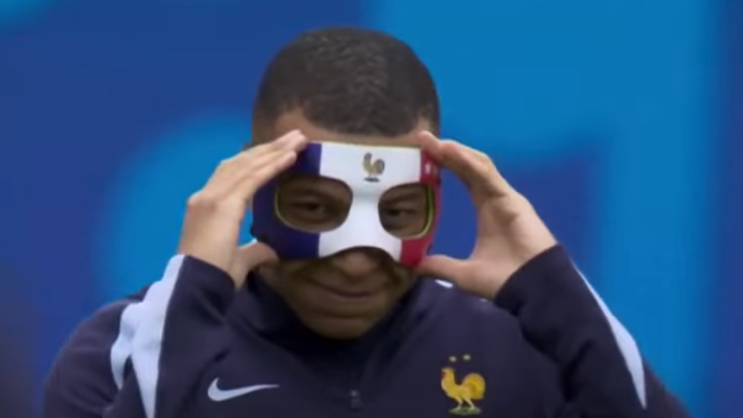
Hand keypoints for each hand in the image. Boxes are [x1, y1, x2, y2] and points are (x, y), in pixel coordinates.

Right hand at [177, 130, 307, 286]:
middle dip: (268, 148)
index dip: (255, 160)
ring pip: (248, 165)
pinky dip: (272, 165)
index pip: (232, 175)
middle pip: (241, 163)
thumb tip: (270, 252)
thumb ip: (253, 252)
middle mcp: (207, 197)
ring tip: (298, 139)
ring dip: (274, 150)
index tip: (276, 150)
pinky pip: (253, 178)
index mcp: (206, 208)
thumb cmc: (212, 279)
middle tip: (293, 136)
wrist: (194, 289)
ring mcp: (213, 198)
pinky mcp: (224, 205)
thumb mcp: (237, 262)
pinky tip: (290, 156)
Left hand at [415, 131, 556, 298]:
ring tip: (435, 142)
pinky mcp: (512, 200)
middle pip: (469, 166)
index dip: (446, 164)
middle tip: (423, 138)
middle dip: (447, 151)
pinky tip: (453, 153)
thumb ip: (439, 265)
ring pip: (479, 166)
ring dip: (457, 152)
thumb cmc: (503, 281)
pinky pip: (488, 177)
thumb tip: (414, 264)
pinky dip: (470, 163)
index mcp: (485, 211)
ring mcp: (505, 197)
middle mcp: (495, 199)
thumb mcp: (462, 273)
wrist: (531, 290)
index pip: (463, 178)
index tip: (424, 153)